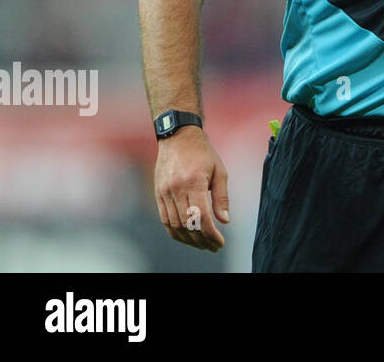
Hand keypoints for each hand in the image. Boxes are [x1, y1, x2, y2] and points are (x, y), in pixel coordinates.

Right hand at [154, 126, 229, 251]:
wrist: (178, 137)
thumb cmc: (203, 153)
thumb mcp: (219, 171)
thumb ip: (221, 197)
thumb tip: (225, 221)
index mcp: (194, 183)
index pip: (201, 217)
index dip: (210, 234)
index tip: (219, 243)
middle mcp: (176, 190)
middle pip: (187, 225)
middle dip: (201, 240)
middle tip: (214, 247)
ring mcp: (164, 193)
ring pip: (174, 225)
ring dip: (188, 239)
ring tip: (202, 245)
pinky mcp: (158, 194)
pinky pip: (165, 219)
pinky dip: (175, 232)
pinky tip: (186, 237)